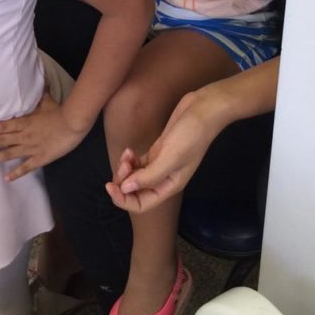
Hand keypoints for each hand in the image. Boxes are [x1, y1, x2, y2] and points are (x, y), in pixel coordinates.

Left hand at [0, 91, 87, 181]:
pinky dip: (16, 173)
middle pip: (1, 139)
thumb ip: (39, 95)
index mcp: (24, 122)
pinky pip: (26, 167)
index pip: (2, 125)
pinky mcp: (40, 158)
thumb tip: (37, 83)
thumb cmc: (60, 111)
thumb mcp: (47, 101)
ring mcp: (31, 148)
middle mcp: (24, 135)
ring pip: (9, 153)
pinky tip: (6, 178)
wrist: (73, 123)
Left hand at [105, 88, 223, 212]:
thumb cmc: (191, 136)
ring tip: (127, 155)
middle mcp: (164, 178)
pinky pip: (139, 163)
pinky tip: (130, 150)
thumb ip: (148, 176)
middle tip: (123, 165)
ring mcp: (160, 164)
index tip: (110, 185)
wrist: (204, 110)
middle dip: (123, 181)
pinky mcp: (158, 150)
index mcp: (169, 186)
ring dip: (126, 169)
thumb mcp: (170, 157)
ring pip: (136, 176)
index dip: (124, 199)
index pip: (141, 204)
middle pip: (136, 191)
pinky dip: (131, 159)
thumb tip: (125, 189)